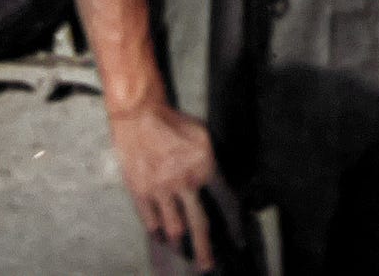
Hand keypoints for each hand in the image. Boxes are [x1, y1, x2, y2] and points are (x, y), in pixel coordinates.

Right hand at [108, 100, 216, 271]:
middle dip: (204, 249)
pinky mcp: (140, 193)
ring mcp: (161, 190)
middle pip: (199, 223)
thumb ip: (212, 162)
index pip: (225, 200)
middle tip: (208, 267)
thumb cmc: (174, 125)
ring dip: (179, 246)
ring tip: (183, 258)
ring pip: (173, 228)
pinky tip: (161, 241)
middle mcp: (185, 182)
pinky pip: (150, 221)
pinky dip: (157, 234)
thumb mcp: (204, 137)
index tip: (237, 238)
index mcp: (204, 167)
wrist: (141, 117)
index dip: (233, 222)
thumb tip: (220, 184)